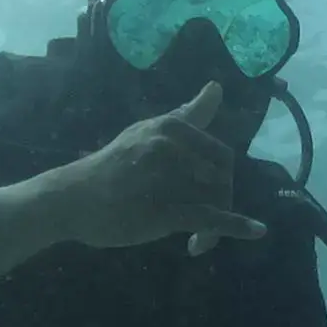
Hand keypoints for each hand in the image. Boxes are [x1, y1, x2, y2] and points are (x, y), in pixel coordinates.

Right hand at [40, 83, 265, 254]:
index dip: (221, 177)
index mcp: (171, 128)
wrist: (70, 199)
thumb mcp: (147, 132)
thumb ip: (186, 115)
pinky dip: (237, 226)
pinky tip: (255, 232)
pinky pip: (210, 218)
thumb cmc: (110, 167)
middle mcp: (172, 148)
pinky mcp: (163, 211)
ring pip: (216, 201)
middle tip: (204, 223)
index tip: (210, 193)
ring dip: (218, 225)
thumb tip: (217, 87)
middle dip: (221, 201)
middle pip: (222, 179)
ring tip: (197, 239)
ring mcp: (167, 179)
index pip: (219, 154)